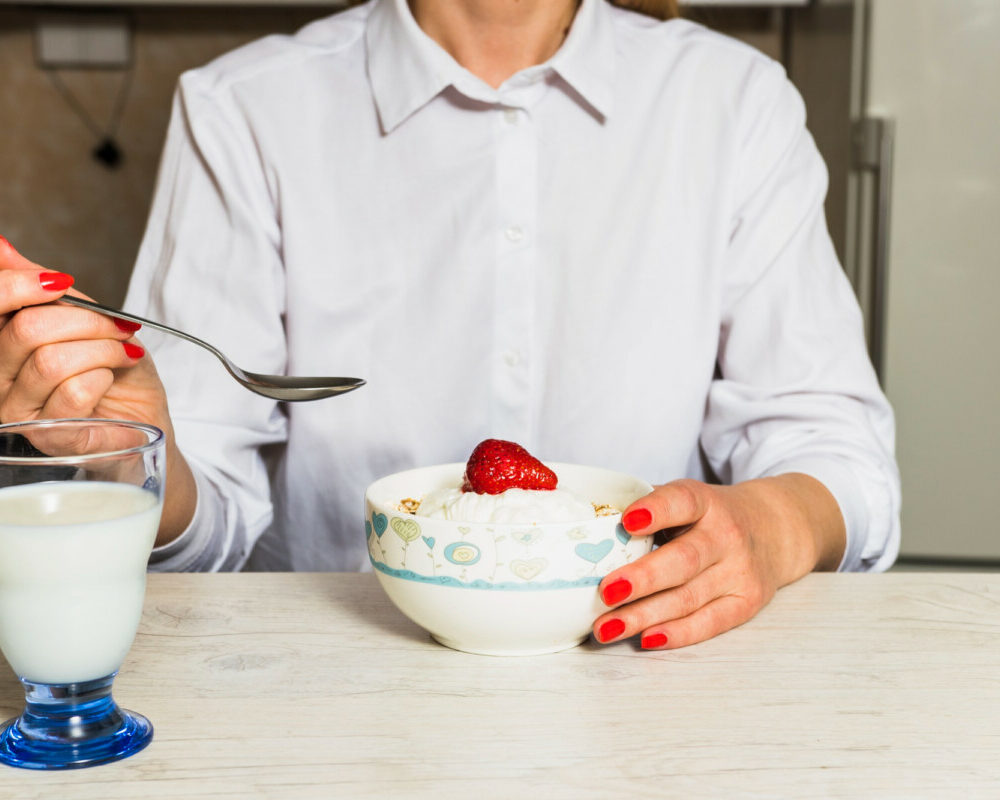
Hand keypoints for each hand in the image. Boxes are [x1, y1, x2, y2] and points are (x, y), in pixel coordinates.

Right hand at [0, 235, 195, 542]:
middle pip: (27, 329)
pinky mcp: (48, 438)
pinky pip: (74, 392)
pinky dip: (105, 377)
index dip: (20, 284)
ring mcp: (17, 413)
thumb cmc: (112, 367)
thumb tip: (0, 246)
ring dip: (104, 350)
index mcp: (0, 345)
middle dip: (87, 322)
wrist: (142, 414)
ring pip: (52, 361)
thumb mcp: (81, 315)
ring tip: (122, 355)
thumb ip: (38, 285)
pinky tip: (111, 382)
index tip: (62, 284)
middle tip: (117, 329)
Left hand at [593, 474, 845, 649]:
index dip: (656, 510)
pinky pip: (709, 623)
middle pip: (684, 560)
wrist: (774, 528)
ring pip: (689, 598)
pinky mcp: (746, 602)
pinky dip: (677, 633)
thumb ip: (646, 507)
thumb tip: (587, 524)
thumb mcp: (686, 498)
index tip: (626, 522)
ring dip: (644, 616)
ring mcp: (739, 571)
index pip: (682, 502)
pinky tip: (646, 638)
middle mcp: (726, 535)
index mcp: (705, 502)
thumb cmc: (709, 516)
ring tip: (606, 627)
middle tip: (605, 592)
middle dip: (643, 579)